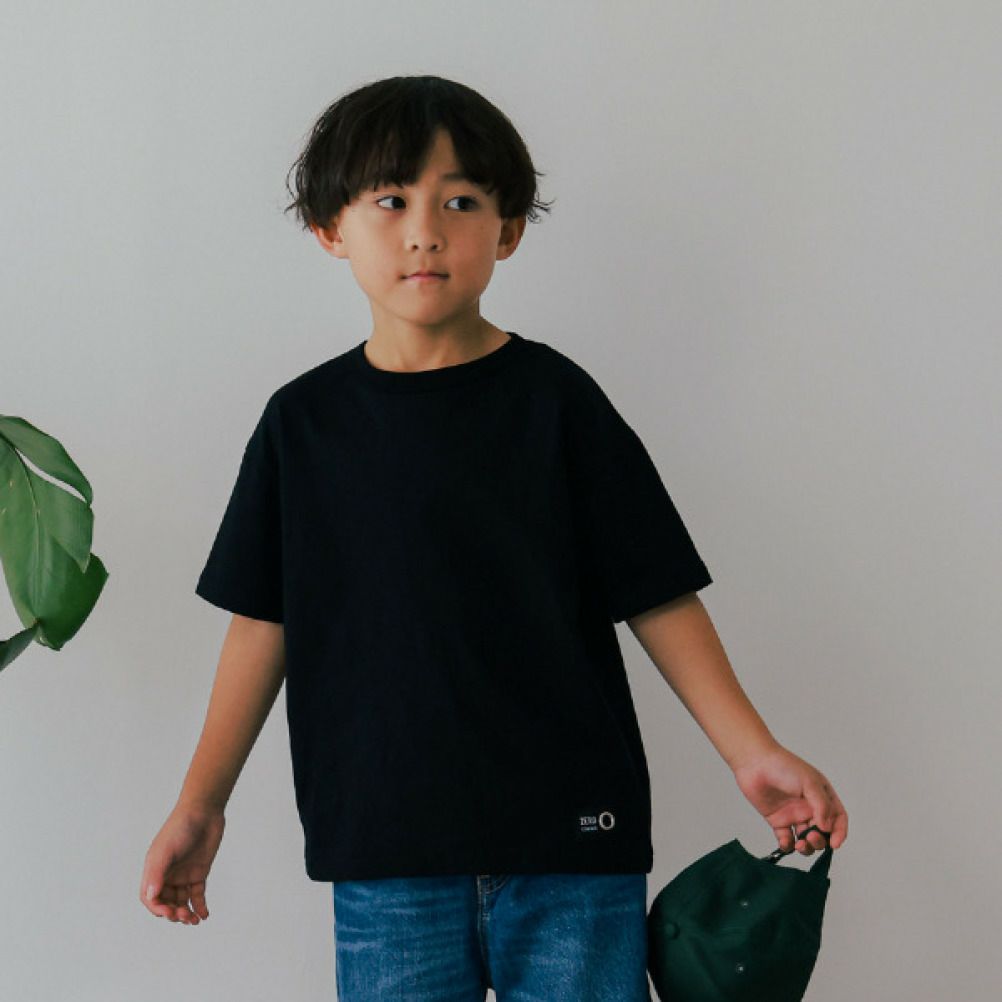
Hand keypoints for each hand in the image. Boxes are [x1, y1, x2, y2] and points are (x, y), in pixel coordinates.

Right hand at [140, 805, 225, 924]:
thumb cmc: (180, 827)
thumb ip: (157, 873)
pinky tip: (204, 915)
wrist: (204, 811)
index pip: (151, 898)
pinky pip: (197, 895)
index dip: (158, 909)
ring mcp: (183, 875)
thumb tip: (151, 896)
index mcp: (154, 870)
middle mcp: (167, 875)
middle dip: (174, 913)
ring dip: (186, 913)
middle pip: (167, 903)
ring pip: (182, 902)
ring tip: (194, 920)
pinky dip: (200, 906)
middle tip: (185, 917)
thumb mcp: (166, 850)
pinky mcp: (199, 873)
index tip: (169, 912)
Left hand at [732, 743, 847, 854]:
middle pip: (822, 833)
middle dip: (820, 840)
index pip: (838, 818)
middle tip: (810, 837)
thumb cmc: (784, 766)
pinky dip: (787, 846)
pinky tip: (786, 843)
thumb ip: (822, 806)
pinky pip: (786, 839)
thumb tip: (827, 828)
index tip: (834, 844)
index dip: (839, 832)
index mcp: (821, 796)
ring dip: (806, 847)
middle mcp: (809, 807)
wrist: (754, 763)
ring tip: (800, 844)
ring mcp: (793, 815)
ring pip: (806, 839)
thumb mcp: (810, 782)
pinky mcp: (777, 820)